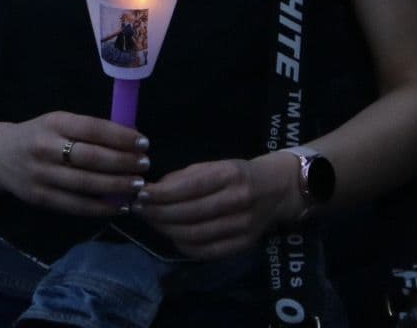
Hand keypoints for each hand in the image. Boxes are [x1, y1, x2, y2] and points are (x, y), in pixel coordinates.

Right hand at [0, 112, 148, 217]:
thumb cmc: (37, 135)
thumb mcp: (56, 122)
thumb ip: (86, 130)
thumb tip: (129, 141)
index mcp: (53, 123)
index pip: (93, 129)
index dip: (121, 136)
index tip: (143, 143)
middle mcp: (45, 148)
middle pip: (91, 158)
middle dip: (123, 163)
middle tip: (145, 166)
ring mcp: (41, 175)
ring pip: (86, 184)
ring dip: (116, 187)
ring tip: (137, 186)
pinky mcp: (39, 198)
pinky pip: (75, 205)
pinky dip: (101, 208)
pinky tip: (120, 206)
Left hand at [142, 154, 293, 258]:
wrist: (277, 190)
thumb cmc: (239, 174)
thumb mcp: (215, 165)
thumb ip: (186, 176)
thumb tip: (154, 190)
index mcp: (230, 175)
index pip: (190, 187)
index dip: (162, 193)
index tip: (140, 194)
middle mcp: (238, 201)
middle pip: (190, 213)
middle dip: (158, 213)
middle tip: (139, 209)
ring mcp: (242, 226)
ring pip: (195, 234)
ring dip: (166, 230)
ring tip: (151, 222)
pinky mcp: (243, 245)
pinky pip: (206, 251)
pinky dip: (183, 245)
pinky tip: (172, 235)